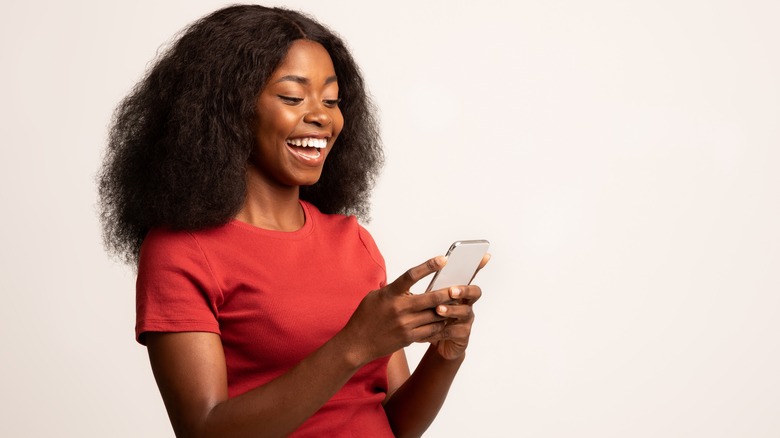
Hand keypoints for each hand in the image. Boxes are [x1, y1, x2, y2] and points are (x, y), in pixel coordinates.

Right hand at [340, 256, 456, 364]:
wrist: (357, 344)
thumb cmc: (366, 317)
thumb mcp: (375, 296)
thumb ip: (394, 289)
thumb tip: (411, 282)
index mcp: (390, 293)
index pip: (411, 275)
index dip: (428, 265)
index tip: (443, 259)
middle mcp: (399, 308)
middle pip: (431, 297)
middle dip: (448, 292)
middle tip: (460, 287)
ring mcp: (405, 324)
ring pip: (435, 314)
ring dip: (447, 309)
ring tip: (457, 304)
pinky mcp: (409, 338)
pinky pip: (431, 330)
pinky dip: (440, 324)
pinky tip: (445, 320)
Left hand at [427, 253, 489, 359]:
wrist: (434, 341)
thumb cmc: (432, 316)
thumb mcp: (430, 300)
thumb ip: (433, 289)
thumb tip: (428, 269)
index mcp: (459, 291)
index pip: (470, 275)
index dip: (479, 265)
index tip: (484, 256)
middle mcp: (466, 303)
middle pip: (474, 292)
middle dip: (464, 290)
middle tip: (451, 290)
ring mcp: (466, 319)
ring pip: (464, 312)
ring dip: (451, 310)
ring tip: (439, 310)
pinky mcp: (462, 335)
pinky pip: (454, 331)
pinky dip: (441, 330)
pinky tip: (431, 330)